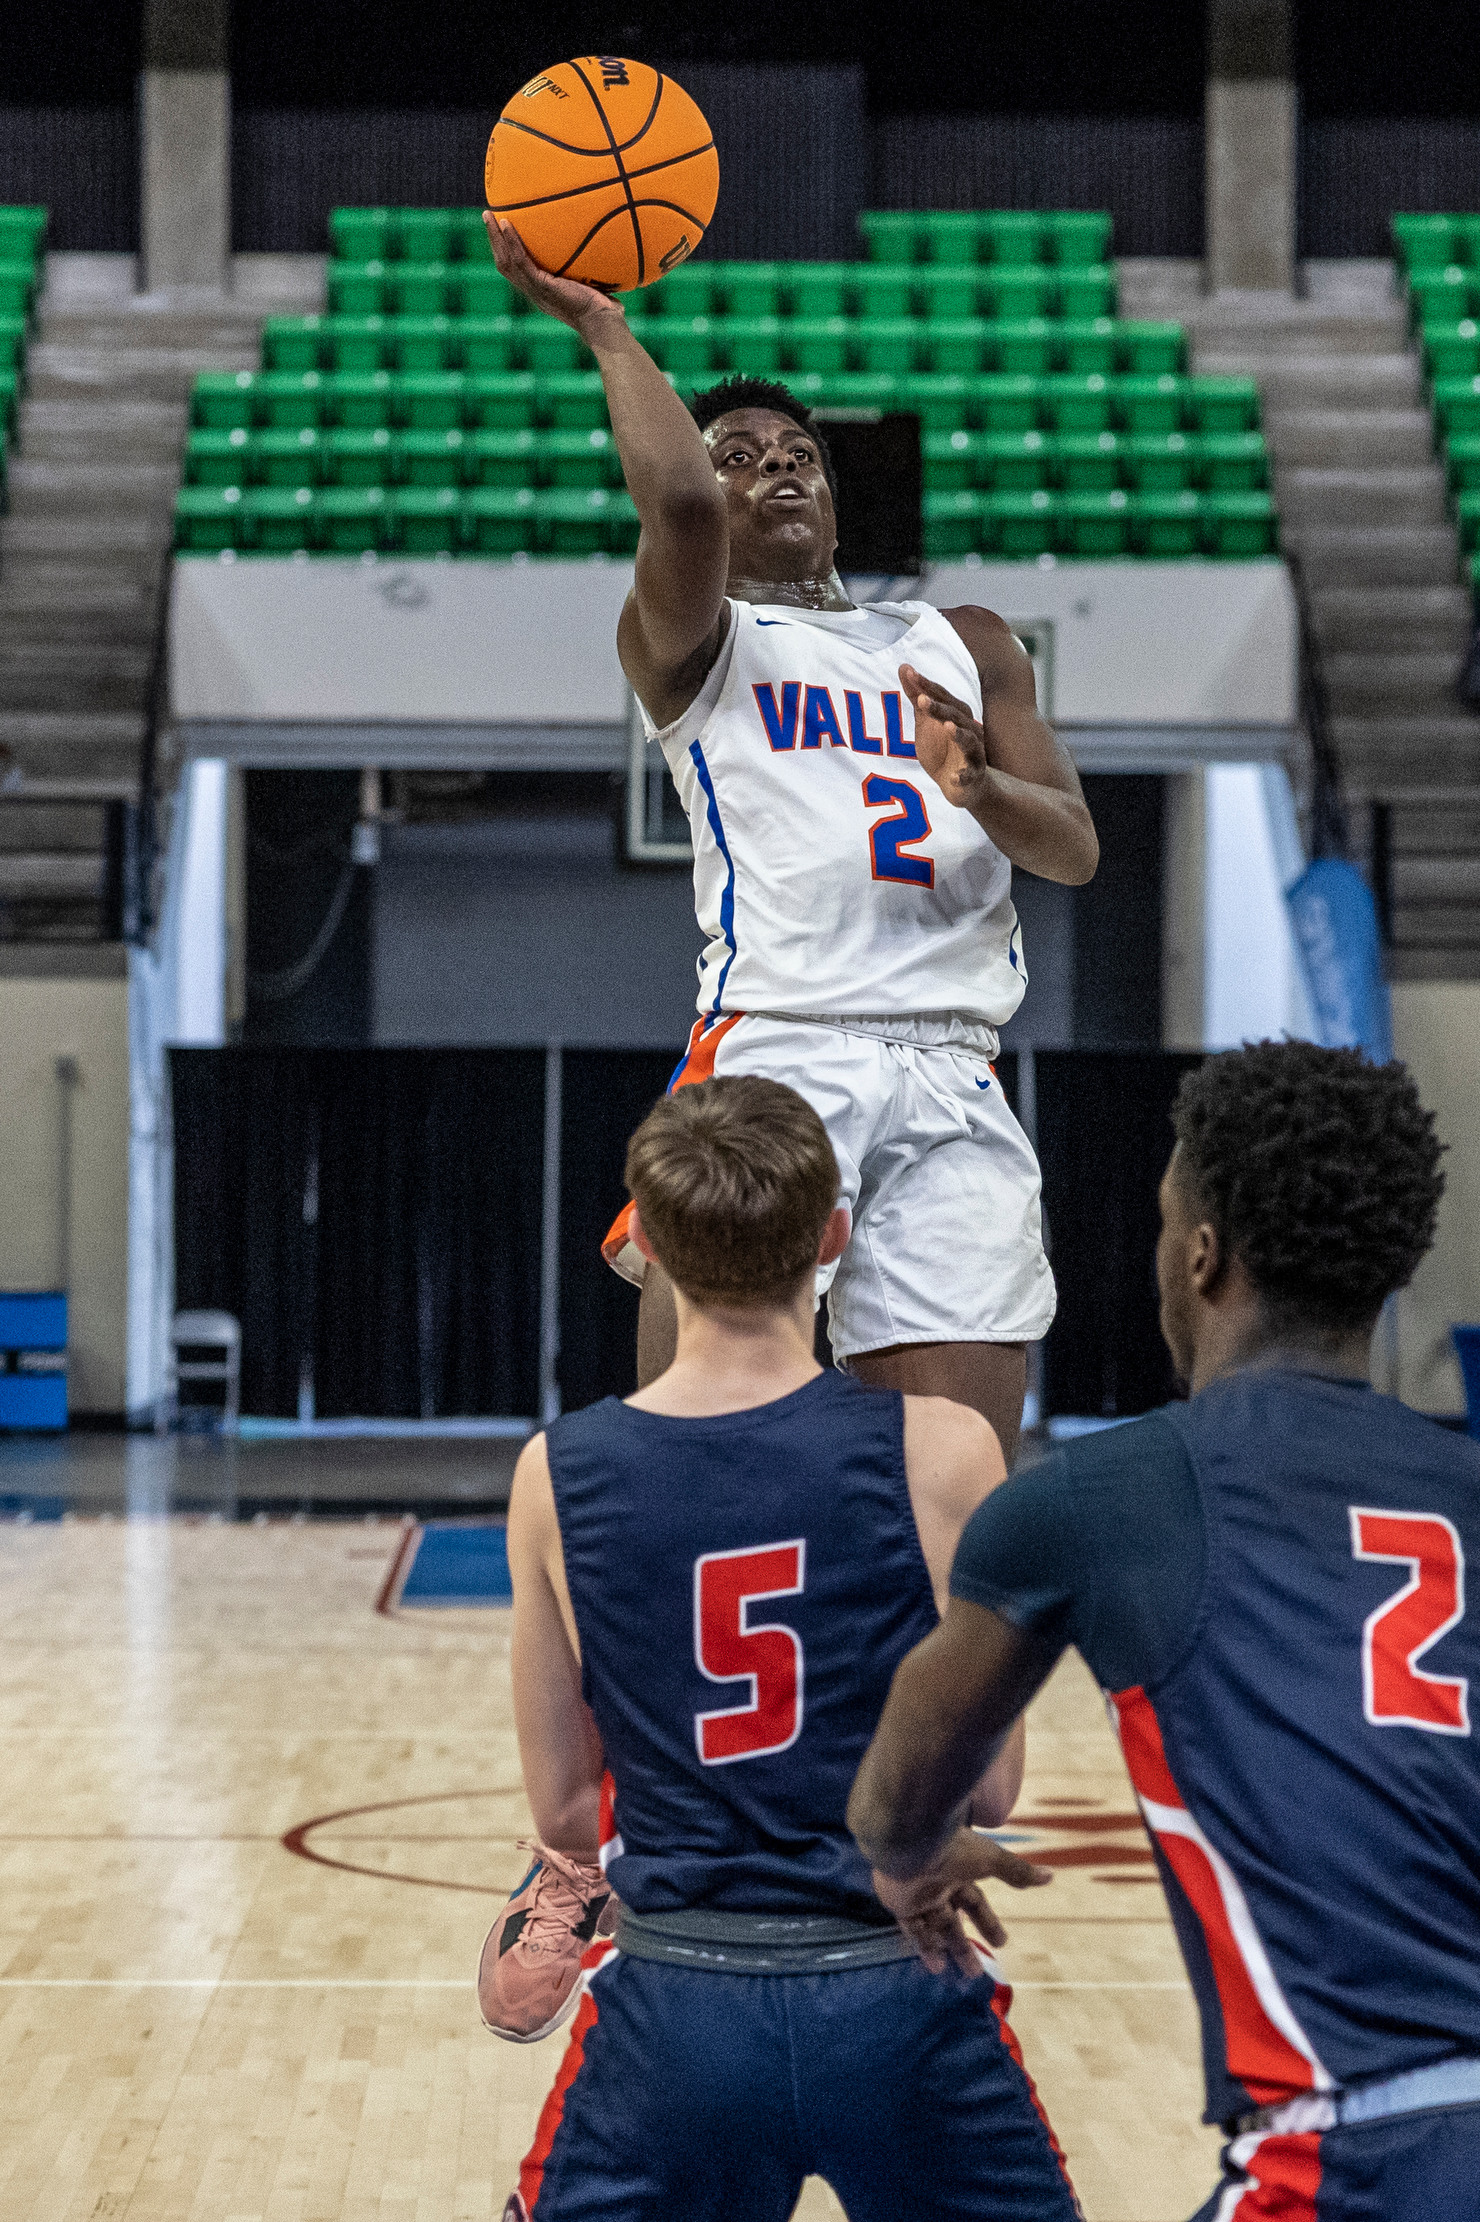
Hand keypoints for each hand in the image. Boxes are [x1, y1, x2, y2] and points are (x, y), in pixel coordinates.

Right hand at [483, 212, 627, 344]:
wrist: (603, 322)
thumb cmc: (603, 306)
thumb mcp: (591, 282)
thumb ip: (586, 265)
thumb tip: (599, 239)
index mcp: (541, 291)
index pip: (516, 270)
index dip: (506, 251)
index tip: (502, 230)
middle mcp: (534, 291)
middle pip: (504, 264)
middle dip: (494, 240)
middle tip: (487, 215)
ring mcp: (536, 290)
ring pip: (506, 262)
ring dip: (495, 237)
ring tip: (488, 214)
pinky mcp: (542, 286)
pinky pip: (521, 261)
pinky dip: (512, 242)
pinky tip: (507, 224)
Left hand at [872, 1826, 1051, 1978]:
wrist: (911, 1840)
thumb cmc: (953, 1847)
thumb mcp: (991, 1859)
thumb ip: (1016, 1871)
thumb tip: (1050, 1876)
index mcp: (960, 1872)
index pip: (976, 1902)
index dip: (988, 1922)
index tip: (1002, 1943)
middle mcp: (939, 1885)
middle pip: (954, 1921)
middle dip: (966, 1945)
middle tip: (978, 1972)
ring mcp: (918, 1895)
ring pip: (935, 1929)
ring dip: (947, 1951)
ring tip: (958, 1975)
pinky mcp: (900, 1904)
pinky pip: (913, 1930)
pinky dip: (924, 1947)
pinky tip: (935, 1967)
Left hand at [900, 662, 991, 810]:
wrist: (964, 786)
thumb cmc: (943, 749)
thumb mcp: (926, 723)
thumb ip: (917, 697)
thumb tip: (904, 666)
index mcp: (958, 715)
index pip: (942, 697)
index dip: (927, 685)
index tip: (910, 674)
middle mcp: (969, 730)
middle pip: (955, 716)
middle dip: (939, 708)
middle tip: (921, 698)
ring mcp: (974, 753)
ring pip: (968, 742)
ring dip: (958, 734)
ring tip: (947, 727)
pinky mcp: (974, 776)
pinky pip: (970, 775)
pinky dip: (963, 776)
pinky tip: (955, 777)